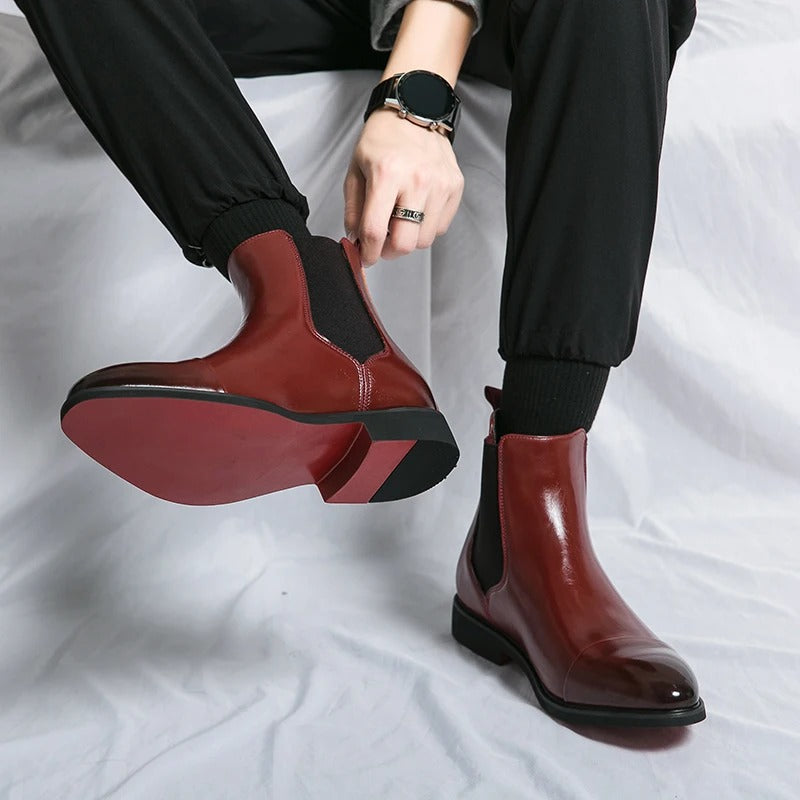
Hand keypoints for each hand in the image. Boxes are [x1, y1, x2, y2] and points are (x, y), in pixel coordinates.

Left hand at [343, 108, 464, 266]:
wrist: (415, 110)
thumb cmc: (382, 139)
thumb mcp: (356, 170)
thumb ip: (353, 210)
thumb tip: (357, 241)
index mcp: (387, 174)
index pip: (376, 230)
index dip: (368, 252)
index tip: (366, 257)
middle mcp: (416, 180)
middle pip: (405, 243)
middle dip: (389, 251)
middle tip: (382, 243)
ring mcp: (439, 184)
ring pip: (424, 240)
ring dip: (408, 239)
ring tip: (399, 223)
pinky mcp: (454, 187)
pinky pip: (440, 228)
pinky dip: (425, 228)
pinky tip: (416, 212)